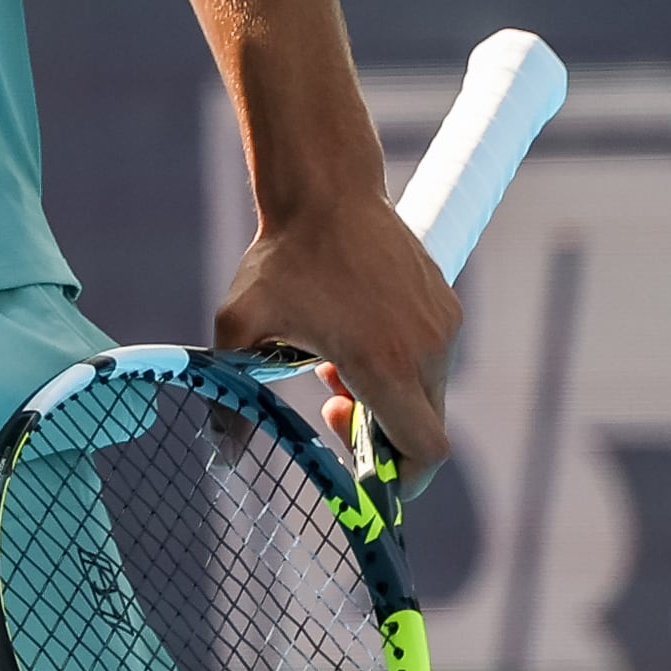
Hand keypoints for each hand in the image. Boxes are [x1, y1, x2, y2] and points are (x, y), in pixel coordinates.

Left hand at [213, 191, 460, 487]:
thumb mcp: (239, 326)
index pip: (425, 452)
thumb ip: (231, 396)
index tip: (364, 474)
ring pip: (428, 394)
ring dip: (388, 398)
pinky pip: (432, 360)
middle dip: (384, 439)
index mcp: (385, 363)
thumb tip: (223, 451)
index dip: (401, 480)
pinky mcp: (447, 305)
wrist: (325, 190)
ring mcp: (443, 326)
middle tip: (332, 407)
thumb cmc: (282, 258)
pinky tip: (356, 337)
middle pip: (424, 430)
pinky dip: (401, 366)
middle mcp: (427, 349)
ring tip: (335, 364)